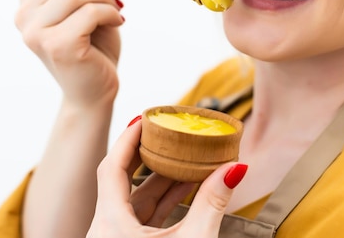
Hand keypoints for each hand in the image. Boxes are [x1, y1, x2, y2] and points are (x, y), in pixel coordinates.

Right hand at [15, 0, 127, 108]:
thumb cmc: (94, 46)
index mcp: (28, 0)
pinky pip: (90, 12)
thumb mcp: (90, 2)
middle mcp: (24, 15)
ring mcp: (36, 32)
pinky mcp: (57, 46)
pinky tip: (118, 22)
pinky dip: (111, 13)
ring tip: (119, 10)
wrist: (95, 90)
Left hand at [87, 118, 247, 237]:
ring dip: (164, 181)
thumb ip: (212, 203)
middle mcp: (107, 230)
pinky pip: (145, 219)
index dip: (127, 139)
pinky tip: (189, 190)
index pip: (112, 167)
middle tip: (172, 134)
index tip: (144, 117)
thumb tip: (235, 169)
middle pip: (126, 181)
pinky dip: (166, 202)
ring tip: (191, 160)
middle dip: (154, 157)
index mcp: (110, 225)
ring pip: (138, 201)